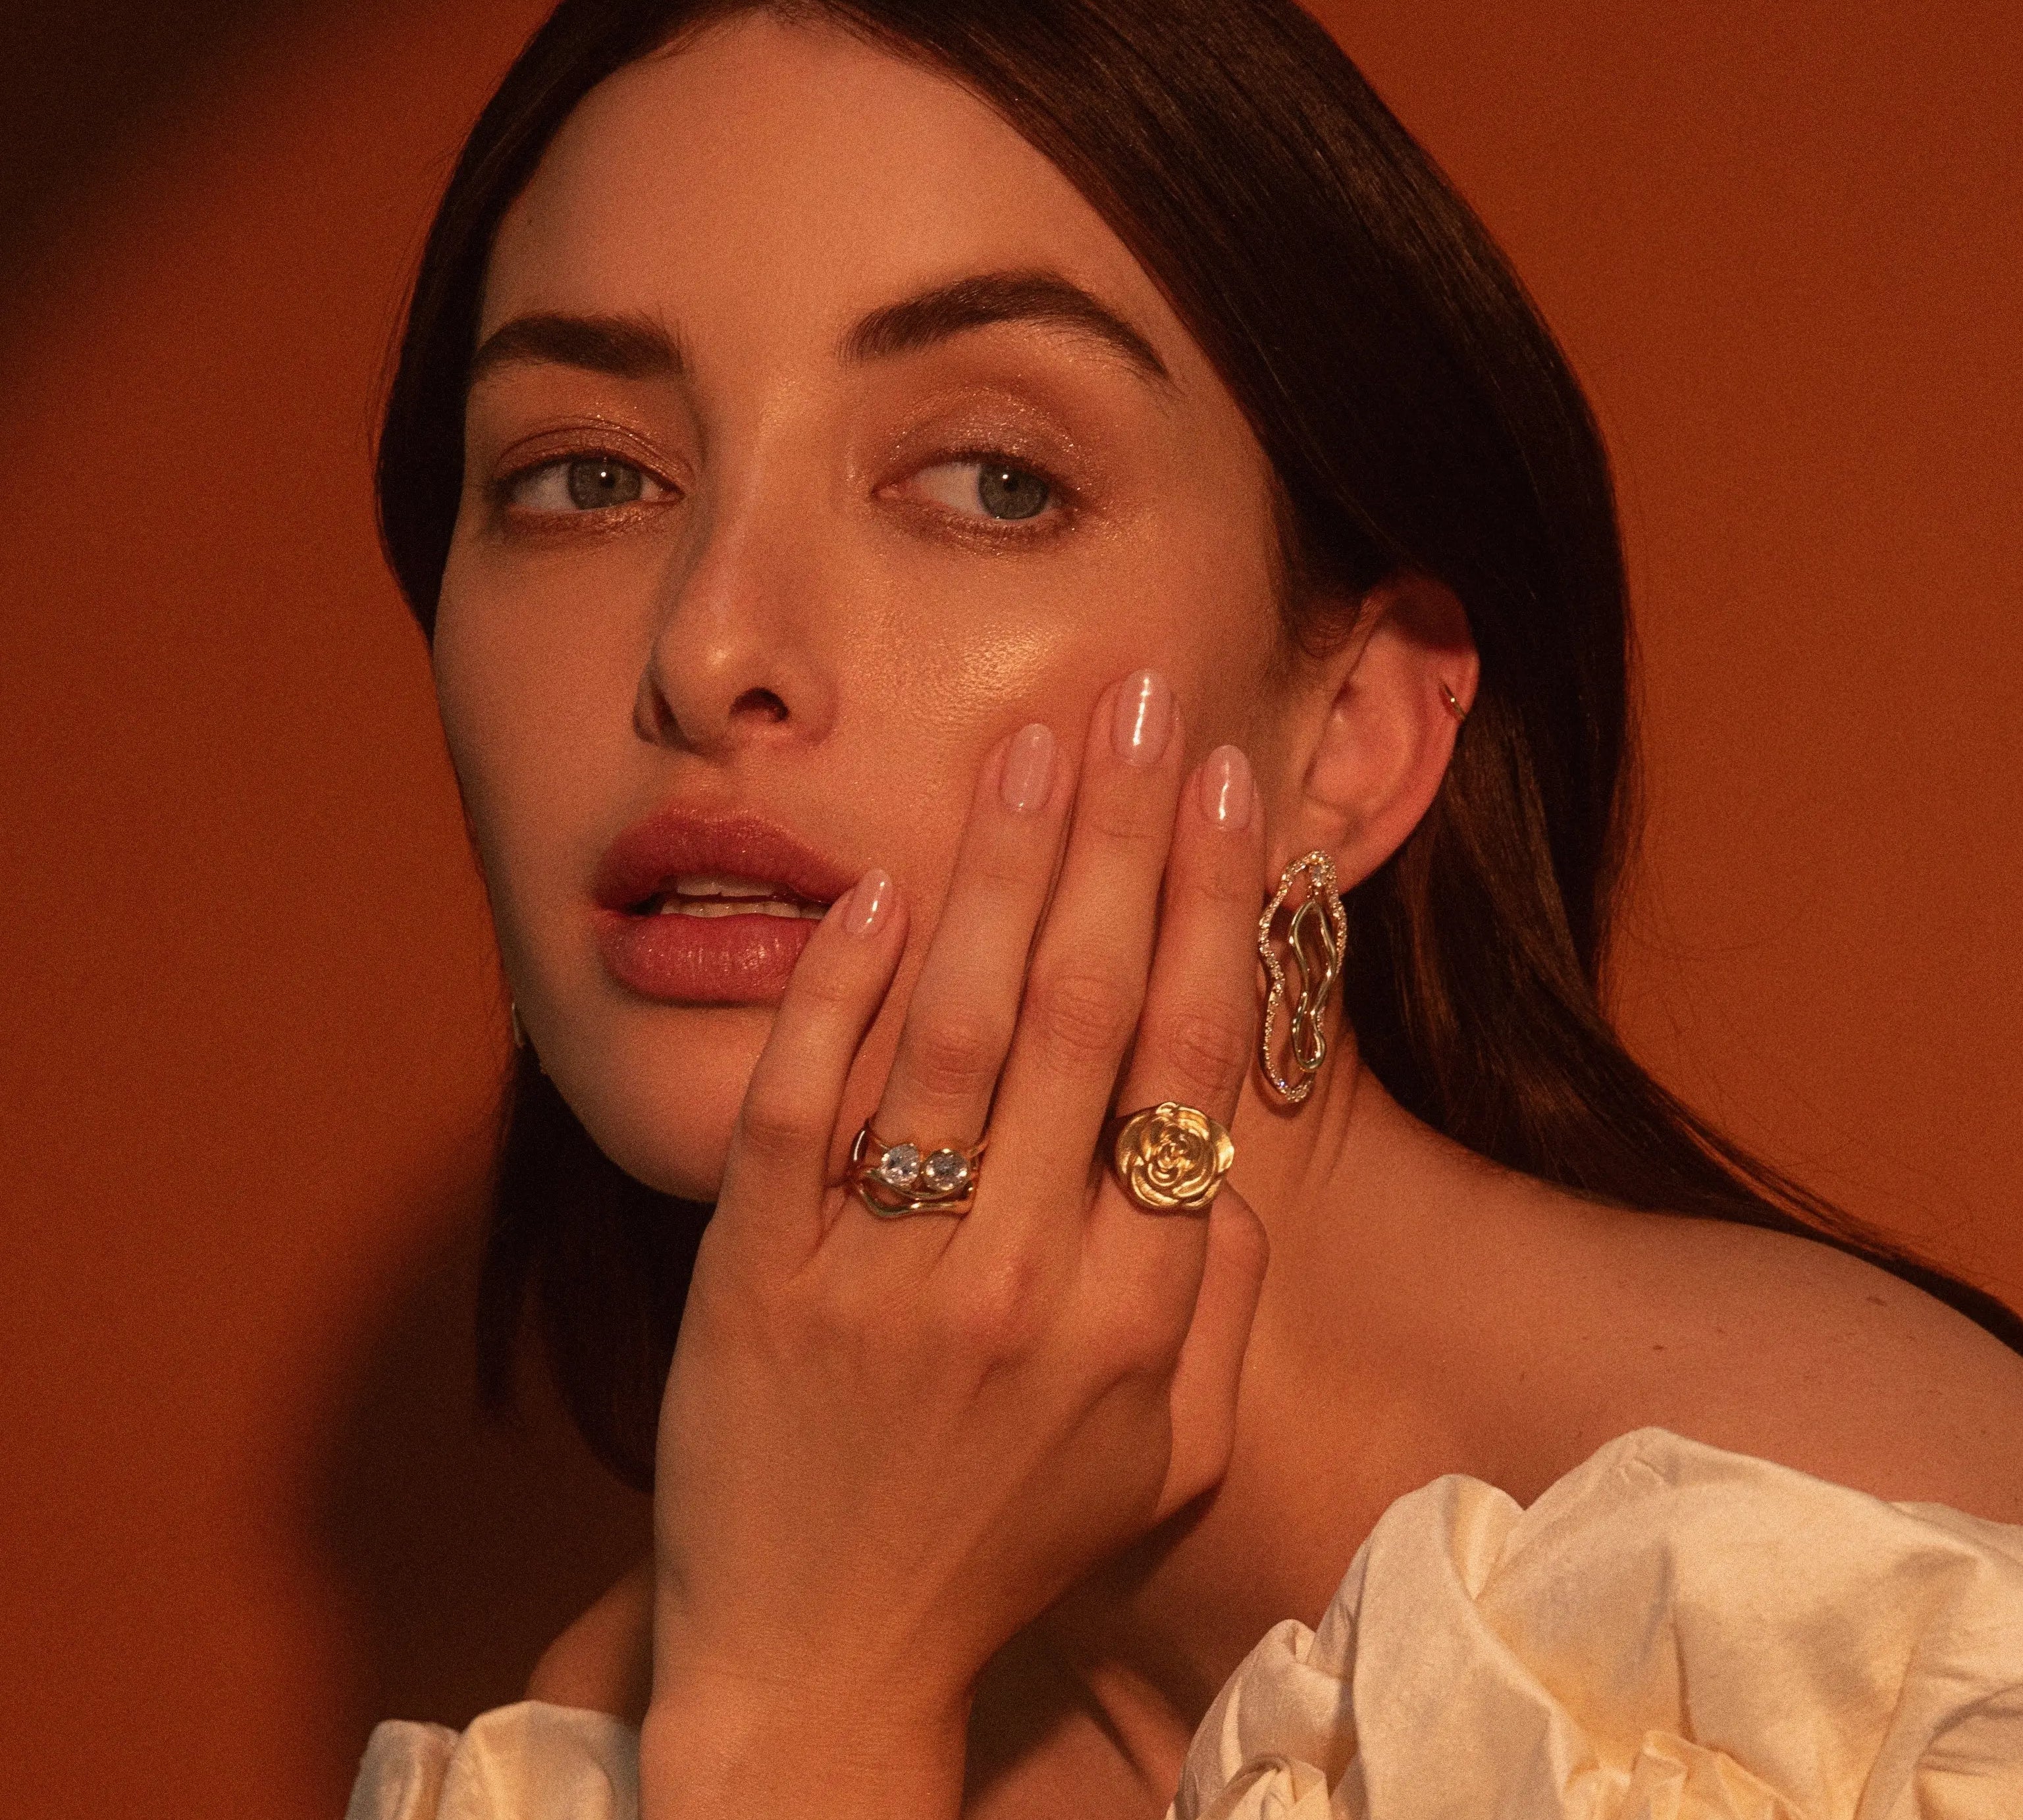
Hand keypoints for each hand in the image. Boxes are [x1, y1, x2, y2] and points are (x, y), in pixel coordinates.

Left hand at [644, 672, 1268, 1811]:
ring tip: (1034, 745)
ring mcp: (880, 1274)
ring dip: (997, 873)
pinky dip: (838, 989)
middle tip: (1141, 699)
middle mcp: (1018, 1280)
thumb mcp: (1163, 1461)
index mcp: (1133, 1317)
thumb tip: (1218, 1151)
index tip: (1227, 790)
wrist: (821, 1666)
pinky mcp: (756, 1278)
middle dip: (1120, 838)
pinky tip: (880, 885)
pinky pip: (802, 1107)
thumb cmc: (1002, 1551)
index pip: (1184, 1066)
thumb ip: (1212, 1307)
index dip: (1209, 911)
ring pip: (951, 1033)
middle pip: (1080, 1013)